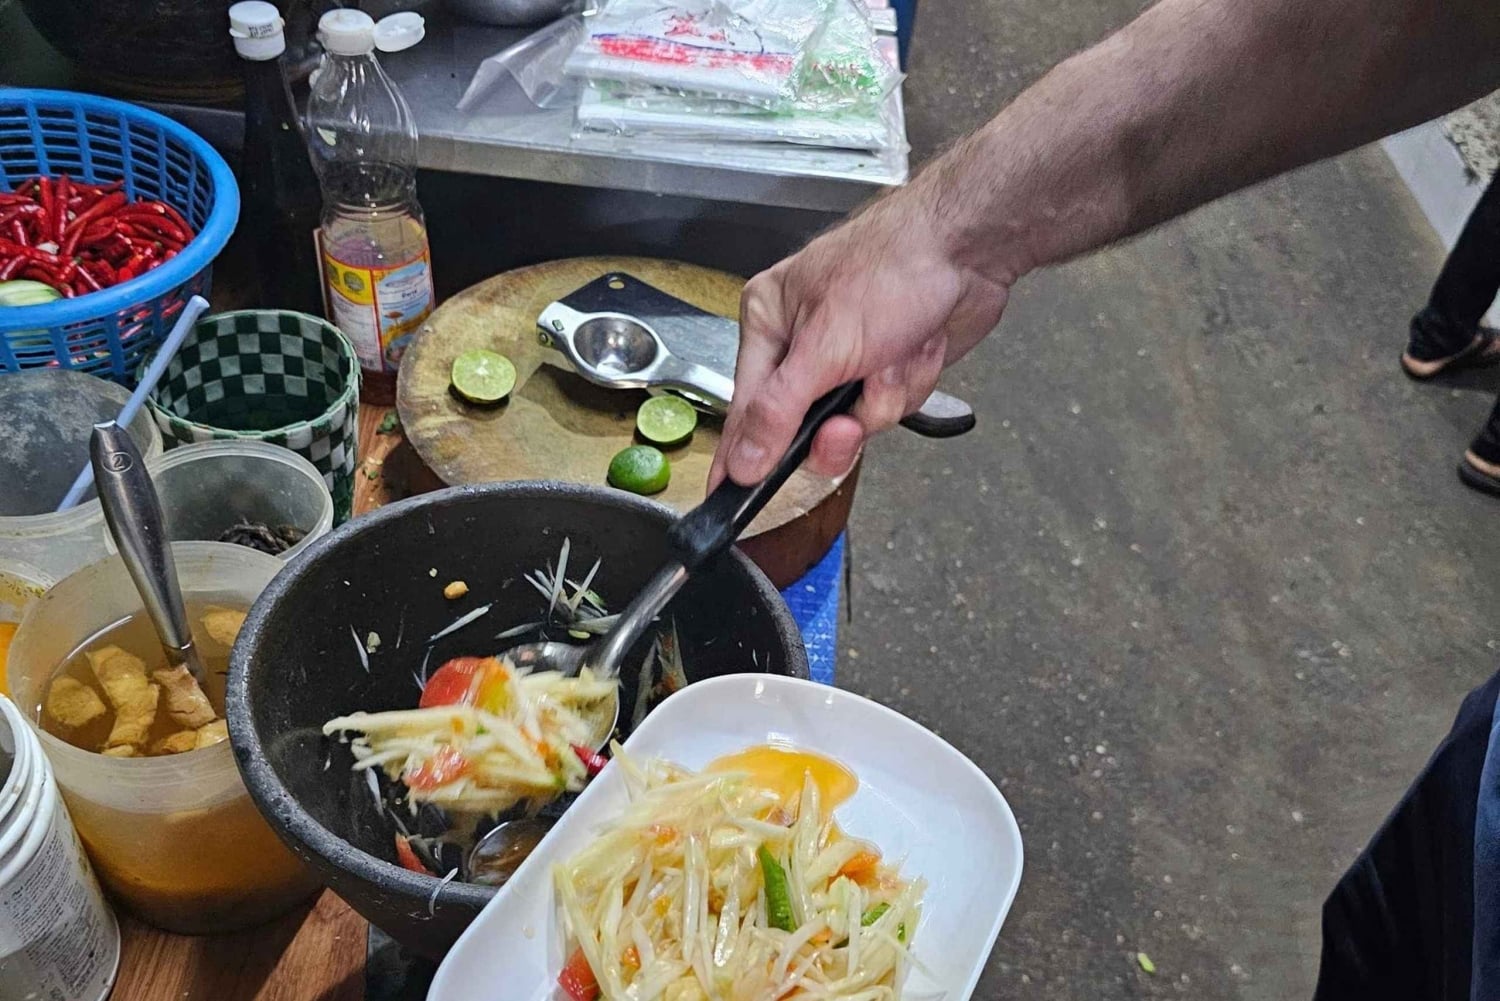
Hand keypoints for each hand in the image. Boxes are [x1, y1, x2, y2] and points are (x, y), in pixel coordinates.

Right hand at [710, 193, 1008, 487]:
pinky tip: (918, 349)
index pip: (746, 406)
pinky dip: (911, 383)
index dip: (742, 454)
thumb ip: (778, 411)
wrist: (968, 250)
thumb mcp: (823, 347)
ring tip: (896, 356)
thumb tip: (742, 460)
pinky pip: (890, 407)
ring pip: (855, 421)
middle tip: (851, 419)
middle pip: (804, 425)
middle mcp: (804, 343)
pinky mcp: (889, 367)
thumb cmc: (893, 267)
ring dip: (884, 396)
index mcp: (769, 323)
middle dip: (842, 421)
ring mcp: (849, 358)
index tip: (727, 495)